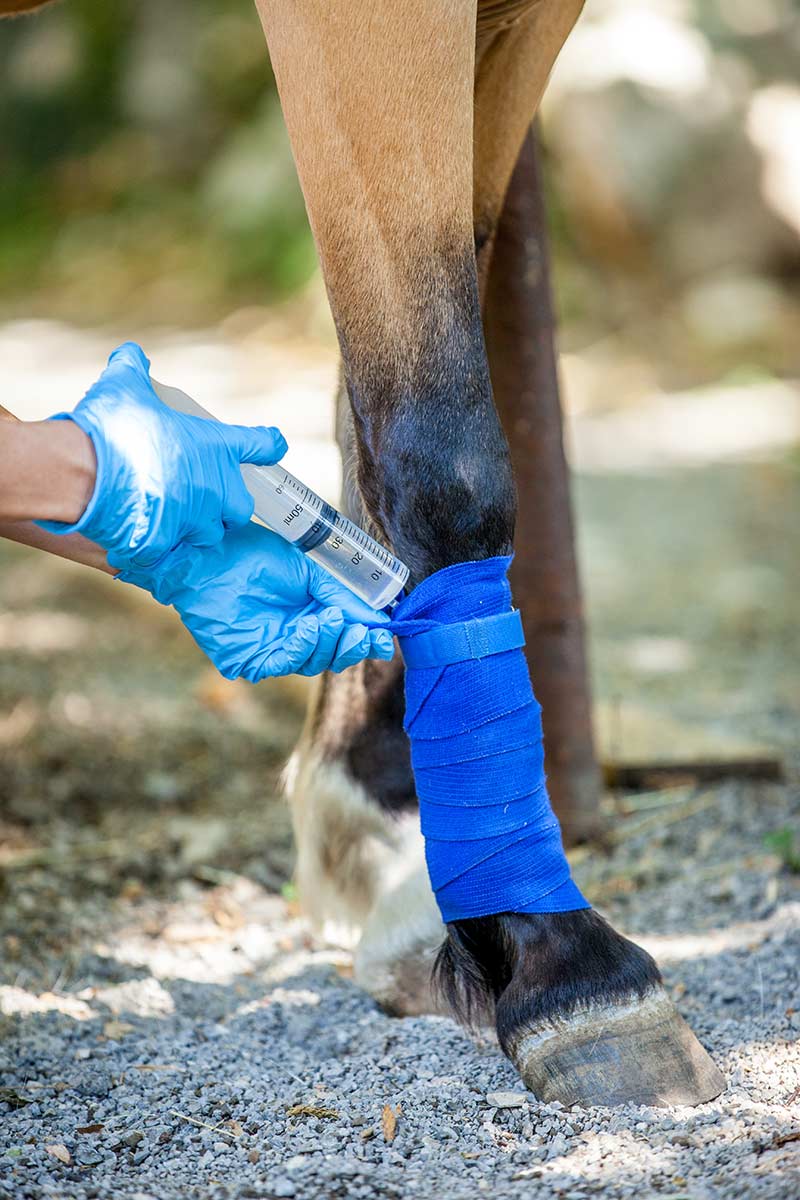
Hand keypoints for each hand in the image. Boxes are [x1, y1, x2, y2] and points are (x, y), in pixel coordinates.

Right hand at [37, 342, 286, 569]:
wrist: (83, 472)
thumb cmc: (111, 427)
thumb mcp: (123, 385)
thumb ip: (133, 368)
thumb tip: (131, 353)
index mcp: (217, 448)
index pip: (261, 444)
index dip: (268, 444)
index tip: (273, 445)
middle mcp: (216, 488)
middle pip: (240, 507)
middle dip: (227, 505)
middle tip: (204, 496)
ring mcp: (195, 520)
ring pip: (210, 534)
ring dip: (197, 528)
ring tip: (172, 517)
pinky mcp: (171, 545)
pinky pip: (173, 552)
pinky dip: (161, 546)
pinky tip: (144, 536)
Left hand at [119, 523, 394, 678]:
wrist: (207, 552)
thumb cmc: (252, 554)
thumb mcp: (308, 571)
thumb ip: (340, 596)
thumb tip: (378, 617)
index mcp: (309, 615)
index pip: (344, 637)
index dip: (366, 639)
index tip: (386, 635)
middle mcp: (293, 636)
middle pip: (332, 655)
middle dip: (352, 645)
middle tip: (365, 633)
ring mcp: (271, 650)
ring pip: (312, 661)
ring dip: (328, 641)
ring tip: (331, 618)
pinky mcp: (248, 659)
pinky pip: (283, 662)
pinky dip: (301, 645)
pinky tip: (310, 627)